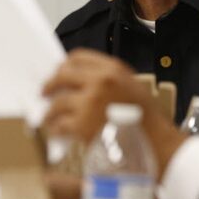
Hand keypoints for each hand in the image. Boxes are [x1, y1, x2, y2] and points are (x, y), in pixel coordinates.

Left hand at [42, 48, 184, 177]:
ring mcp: (89, 102)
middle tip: (44, 93)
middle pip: (62, 76)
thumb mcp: (132, 86)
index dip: (64, 66)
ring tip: (49, 119)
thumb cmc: (147, 118)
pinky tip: (59, 132)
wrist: (154, 141)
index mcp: (113, 69)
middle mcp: (100, 81)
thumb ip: (109, 79)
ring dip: (50, 112)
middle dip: (50, 85)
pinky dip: (57, 129)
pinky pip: (60, 124)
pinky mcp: (82, 124)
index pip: (77, 57)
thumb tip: (81, 82)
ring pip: (57, 103)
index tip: (59, 73)